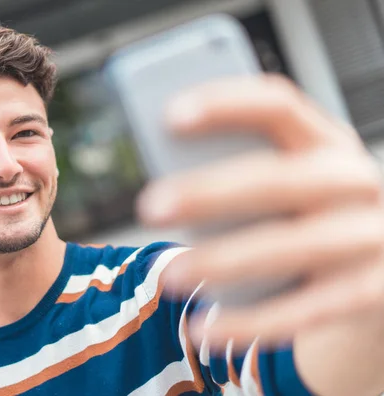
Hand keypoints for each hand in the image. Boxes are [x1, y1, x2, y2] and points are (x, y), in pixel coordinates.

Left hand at [137, 74, 383, 350]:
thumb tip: (164, 189)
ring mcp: (371, 236)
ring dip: (226, 261)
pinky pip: (308, 310)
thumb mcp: (284, 183)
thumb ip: (237, 175)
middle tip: (149, 207)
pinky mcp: (373, 290)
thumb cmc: (305, 214)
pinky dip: (252, 324)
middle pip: (282, 178)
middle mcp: (355, 182)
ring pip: (295, 246)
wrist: (376, 268)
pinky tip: (204, 330)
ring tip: (168, 277)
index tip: (169, 115)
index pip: (279, 105)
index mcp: (325, 142)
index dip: (226, 105)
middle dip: (212, 193)